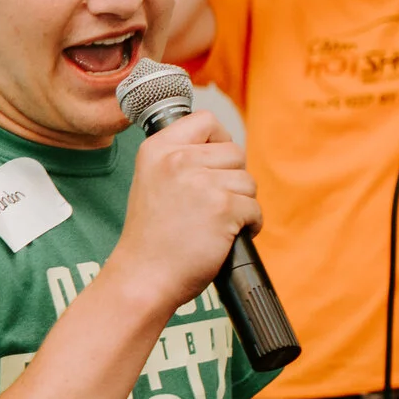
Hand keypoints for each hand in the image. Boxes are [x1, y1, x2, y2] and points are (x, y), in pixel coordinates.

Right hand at [111, 109, 259, 312]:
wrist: (143, 278)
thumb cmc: (150, 239)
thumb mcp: (151, 183)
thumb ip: (179, 160)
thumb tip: (223, 149)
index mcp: (157, 149)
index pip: (205, 120)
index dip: (219, 141)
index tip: (215, 163)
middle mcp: (177, 160)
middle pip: (234, 152)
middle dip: (232, 179)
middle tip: (211, 205)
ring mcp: (201, 182)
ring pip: (248, 182)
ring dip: (241, 205)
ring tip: (215, 224)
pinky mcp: (222, 207)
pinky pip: (255, 209)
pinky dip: (249, 226)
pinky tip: (225, 238)